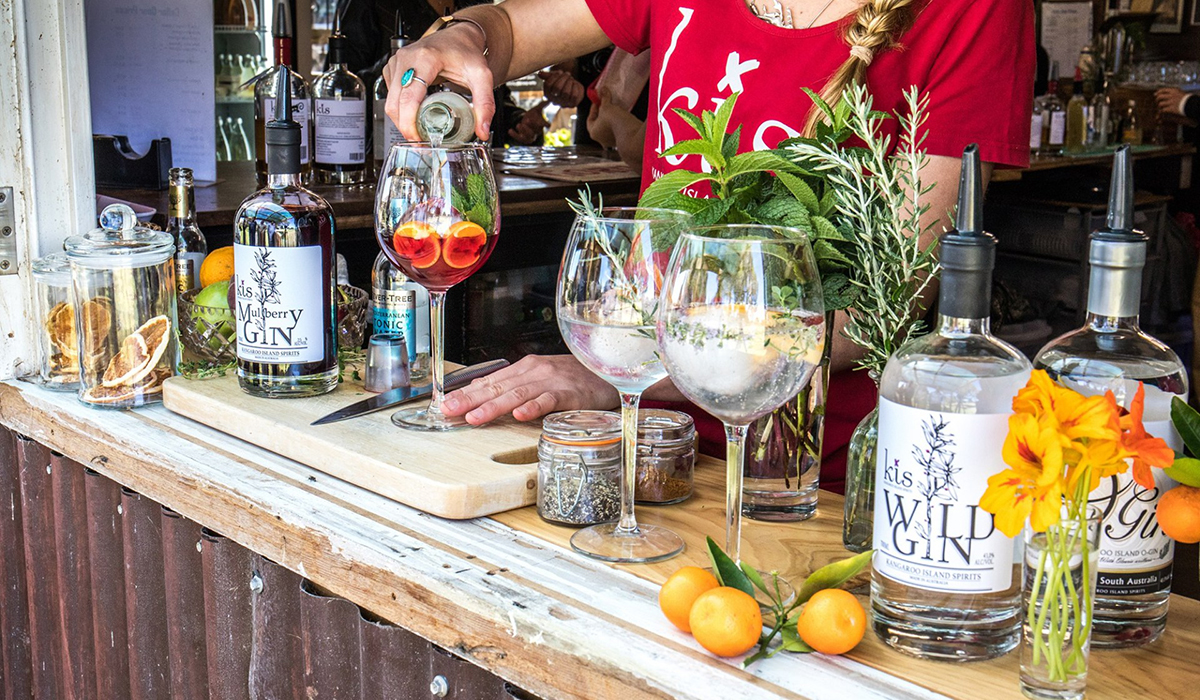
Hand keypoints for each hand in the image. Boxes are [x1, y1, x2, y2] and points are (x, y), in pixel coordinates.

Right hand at [384, 24, 494, 141]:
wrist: (458, 37)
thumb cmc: (466, 52)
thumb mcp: (481, 76)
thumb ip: (485, 103)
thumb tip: (483, 130)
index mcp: (424, 59)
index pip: (408, 97)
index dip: (409, 123)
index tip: (418, 138)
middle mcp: (406, 59)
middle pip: (394, 103)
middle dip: (405, 126)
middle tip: (422, 140)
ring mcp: (397, 63)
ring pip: (389, 102)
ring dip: (401, 120)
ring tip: (419, 129)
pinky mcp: (393, 68)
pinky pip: (390, 96)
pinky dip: (400, 109)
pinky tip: (415, 114)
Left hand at [441, 355, 618, 424]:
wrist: (610, 371)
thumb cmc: (574, 379)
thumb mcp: (540, 379)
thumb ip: (512, 386)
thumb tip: (479, 392)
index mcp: (525, 368)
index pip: (490, 381)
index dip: (466, 393)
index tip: (445, 404)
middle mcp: (536, 372)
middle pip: (498, 386)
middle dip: (471, 399)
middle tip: (450, 410)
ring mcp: (553, 382)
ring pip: (518, 394)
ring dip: (495, 405)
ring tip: (475, 417)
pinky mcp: (571, 394)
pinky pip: (550, 400)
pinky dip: (535, 407)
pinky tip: (521, 415)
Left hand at [507, 107, 548, 144]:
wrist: (527, 122)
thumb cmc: (534, 116)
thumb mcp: (537, 109)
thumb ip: (542, 105)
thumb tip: (549, 100)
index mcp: (541, 124)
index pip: (545, 124)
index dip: (546, 124)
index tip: (548, 125)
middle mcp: (537, 131)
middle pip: (535, 131)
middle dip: (531, 126)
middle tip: (526, 120)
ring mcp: (530, 136)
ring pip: (528, 136)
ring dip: (523, 131)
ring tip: (518, 125)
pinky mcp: (523, 138)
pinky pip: (519, 138)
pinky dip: (514, 135)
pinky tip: (510, 130)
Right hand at [538, 69, 584, 107]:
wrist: (574, 87)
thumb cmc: (563, 81)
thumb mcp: (555, 76)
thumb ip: (547, 75)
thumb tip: (540, 73)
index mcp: (547, 93)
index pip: (548, 84)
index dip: (555, 76)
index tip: (560, 72)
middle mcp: (554, 100)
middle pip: (557, 88)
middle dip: (564, 78)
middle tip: (567, 74)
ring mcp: (563, 103)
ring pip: (566, 92)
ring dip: (570, 82)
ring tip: (571, 79)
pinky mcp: (572, 104)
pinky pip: (574, 95)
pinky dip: (575, 87)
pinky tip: (575, 84)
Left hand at [585, 87, 615, 146]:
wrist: (630, 131)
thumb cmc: (614, 121)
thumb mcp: (607, 106)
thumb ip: (604, 98)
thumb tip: (602, 89)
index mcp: (593, 132)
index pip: (590, 119)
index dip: (593, 109)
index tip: (598, 101)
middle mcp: (601, 139)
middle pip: (599, 123)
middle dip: (602, 113)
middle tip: (606, 104)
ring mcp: (611, 141)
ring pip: (608, 127)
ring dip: (610, 119)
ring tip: (615, 109)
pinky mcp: (621, 140)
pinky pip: (617, 130)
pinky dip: (617, 123)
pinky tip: (621, 116)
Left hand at [1155, 87, 1186, 115]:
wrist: (1191, 104)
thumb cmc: (1186, 98)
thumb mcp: (1180, 92)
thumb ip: (1172, 92)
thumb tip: (1162, 92)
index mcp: (1174, 90)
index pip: (1163, 90)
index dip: (1158, 92)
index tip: (1155, 94)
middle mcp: (1172, 96)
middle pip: (1159, 97)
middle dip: (1157, 99)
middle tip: (1157, 102)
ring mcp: (1171, 102)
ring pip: (1160, 104)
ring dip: (1160, 106)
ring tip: (1161, 107)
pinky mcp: (1171, 108)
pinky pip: (1163, 110)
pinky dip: (1162, 111)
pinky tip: (1163, 111)